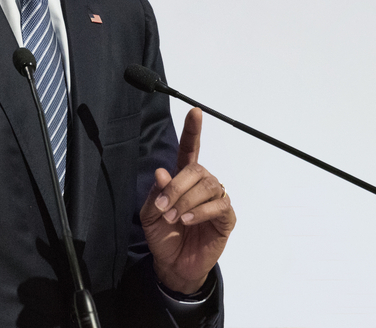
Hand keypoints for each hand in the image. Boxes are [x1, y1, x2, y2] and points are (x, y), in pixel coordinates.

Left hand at [140, 107, 235, 293]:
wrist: (173, 265)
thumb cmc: (164, 236)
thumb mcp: (150, 215)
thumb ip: (156, 193)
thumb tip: (162, 172)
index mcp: (183, 179)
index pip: (190, 150)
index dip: (193, 131)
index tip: (194, 111)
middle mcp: (202, 185)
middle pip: (196, 169)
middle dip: (177, 187)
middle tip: (163, 207)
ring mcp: (215, 200)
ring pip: (207, 186)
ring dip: (186, 201)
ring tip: (175, 218)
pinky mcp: (225, 217)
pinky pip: (219, 205)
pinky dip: (200, 211)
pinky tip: (188, 220)